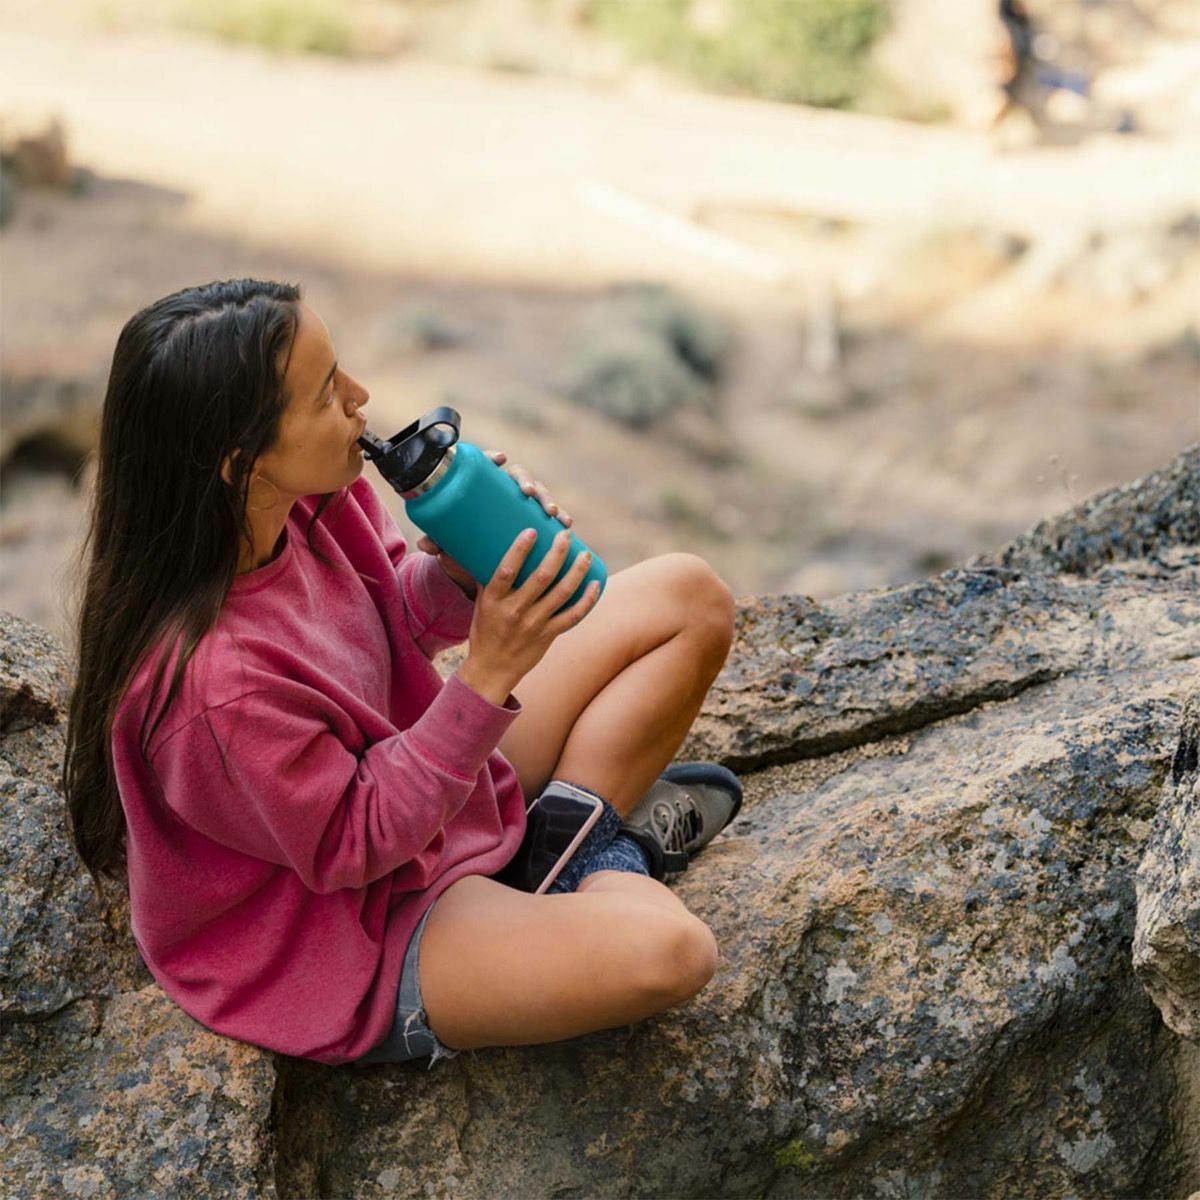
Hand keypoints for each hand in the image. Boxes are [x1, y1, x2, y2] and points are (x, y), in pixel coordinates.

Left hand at [416, 449, 572, 597]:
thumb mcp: (451, 546)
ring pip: (539, 494)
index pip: (487, 467)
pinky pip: (550, 515)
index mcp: (482, 491)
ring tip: (553, 512)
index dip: (494, 459)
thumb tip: (426, 545)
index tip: (501, 459)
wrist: (477, 568)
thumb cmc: (462, 550)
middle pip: (518, 477)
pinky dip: (560, 517)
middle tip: (528, 492)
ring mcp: (521, 507)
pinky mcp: (535, 522)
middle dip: (527, 481)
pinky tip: (566, 523)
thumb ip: (439, 543)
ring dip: (547, 498)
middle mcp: (504, 494)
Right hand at [459, 527, 600, 700]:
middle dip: (558, 552)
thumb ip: (489, 578)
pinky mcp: (548, 635)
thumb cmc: (485, 630)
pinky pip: (573, 616)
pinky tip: (596, 583)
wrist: (492, 670)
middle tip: (566, 535)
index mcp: (494, 600)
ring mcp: (534, 624)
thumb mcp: (482, 603)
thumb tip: (491, 547)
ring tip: (585, 554)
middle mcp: (515, 611)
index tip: (532, 530)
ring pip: (562, 594)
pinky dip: (587, 600)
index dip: (520, 549)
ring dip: (577, 571)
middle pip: (542, 577)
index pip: (506, 570)